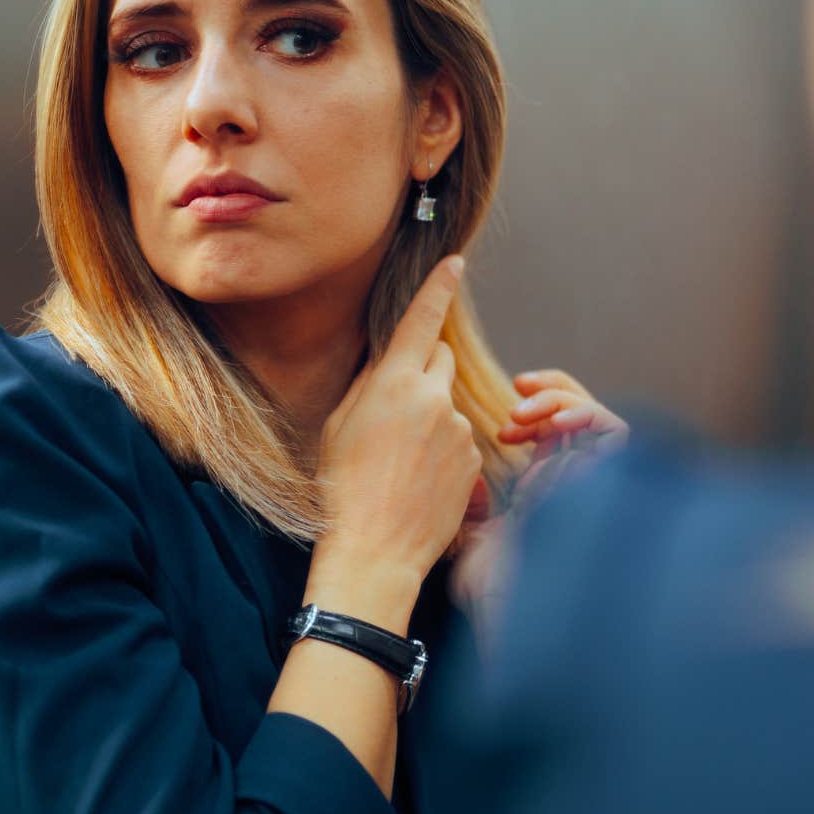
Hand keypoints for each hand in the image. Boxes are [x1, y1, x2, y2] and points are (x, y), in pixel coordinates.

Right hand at [311, 255, 483, 628]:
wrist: (375, 550)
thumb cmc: (342, 489)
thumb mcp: (340, 425)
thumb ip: (369, 385)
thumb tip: (387, 363)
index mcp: (394, 383)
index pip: (422, 320)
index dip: (439, 287)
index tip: (455, 263)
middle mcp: (433, 398)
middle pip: (440, 359)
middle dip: (424, 370)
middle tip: (396, 409)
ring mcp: (459, 429)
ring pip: (448, 405)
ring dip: (431, 420)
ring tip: (402, 463)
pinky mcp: (474, 458)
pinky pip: (460, 439)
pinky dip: (444, 450)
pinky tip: (420, 480)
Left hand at [452, 370, 629, 625]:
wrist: (519, 614)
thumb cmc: (497, 591)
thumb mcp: (477, 541)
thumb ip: (476, 513)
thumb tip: (475, 482)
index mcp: (555, 492)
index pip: (559, 438)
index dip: (535, 416)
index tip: (502, 427)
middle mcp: (584, 486)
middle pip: (583, 420)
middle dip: (549, 400)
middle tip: (515, 410)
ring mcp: (602, 485)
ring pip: (601, 419)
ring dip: (562, 403)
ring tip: (525, 414)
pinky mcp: (620, 484)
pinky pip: (616, 432)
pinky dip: (587, 416)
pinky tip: (556, 425)